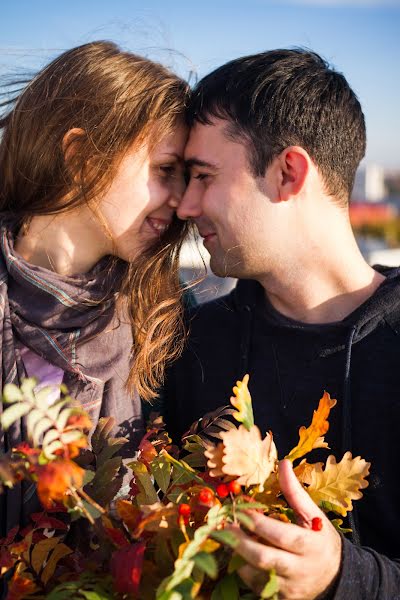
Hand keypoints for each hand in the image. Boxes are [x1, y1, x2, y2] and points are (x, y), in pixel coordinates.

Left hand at [231, 459, 341, 598]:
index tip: (240, 506)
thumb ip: (295, 492)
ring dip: (238, 555)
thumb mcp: (314, 514)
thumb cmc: (321, 539)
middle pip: (263, 557)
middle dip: (239, 541)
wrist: (336, 577)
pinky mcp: (280, 598)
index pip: (280, 534)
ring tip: (229, 537)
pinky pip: (255, 586)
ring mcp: (288, 588)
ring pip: (254, 574)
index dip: (257, 521)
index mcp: (309, 545)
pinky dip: (243, 569)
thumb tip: (283, 463)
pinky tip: (239, 553)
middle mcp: (299, 569)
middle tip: (223, 525)